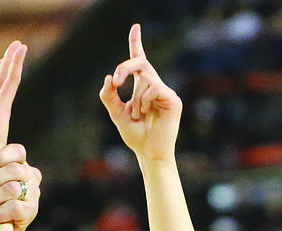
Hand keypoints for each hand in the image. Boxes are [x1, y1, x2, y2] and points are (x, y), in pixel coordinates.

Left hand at [99, 24, 180, 162]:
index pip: (139, 61)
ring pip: (145, 78)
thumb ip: (109, 96)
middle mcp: (155, 87)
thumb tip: (109, 77)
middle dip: (125, 68)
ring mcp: (165, 93)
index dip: (136, 43)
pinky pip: (154, 87)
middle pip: (140, 63)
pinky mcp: (173, 100)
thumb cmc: (135, 136)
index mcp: (142, 88)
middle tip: (116, 83)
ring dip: (135, 97)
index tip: (135, 27)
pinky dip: (144, 99)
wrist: (148, 153)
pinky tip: (145, 113)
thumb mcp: (116, 113)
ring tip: (138, 114)